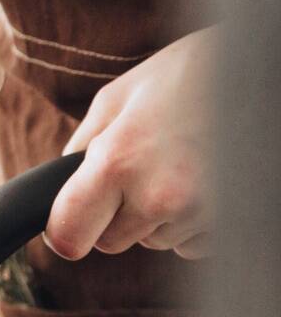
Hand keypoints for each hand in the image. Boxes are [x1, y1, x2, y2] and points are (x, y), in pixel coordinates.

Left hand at [45, 27, 215, 259]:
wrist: (259, 71)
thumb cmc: (185, 76)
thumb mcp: (117, 98)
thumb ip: (80, 147)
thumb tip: (57, 188)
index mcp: (117, 162)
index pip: (70, 235)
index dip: (65, 232)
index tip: (68, 225)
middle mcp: (158, 196)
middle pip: (112, 241)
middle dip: (115, 215)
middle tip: (138, 171)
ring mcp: (201, 213)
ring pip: (156, 241)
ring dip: (158, 216)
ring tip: (180, 165)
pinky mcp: (234, 223)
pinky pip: (194, 244)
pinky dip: (193, 223)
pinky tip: (204, 181)